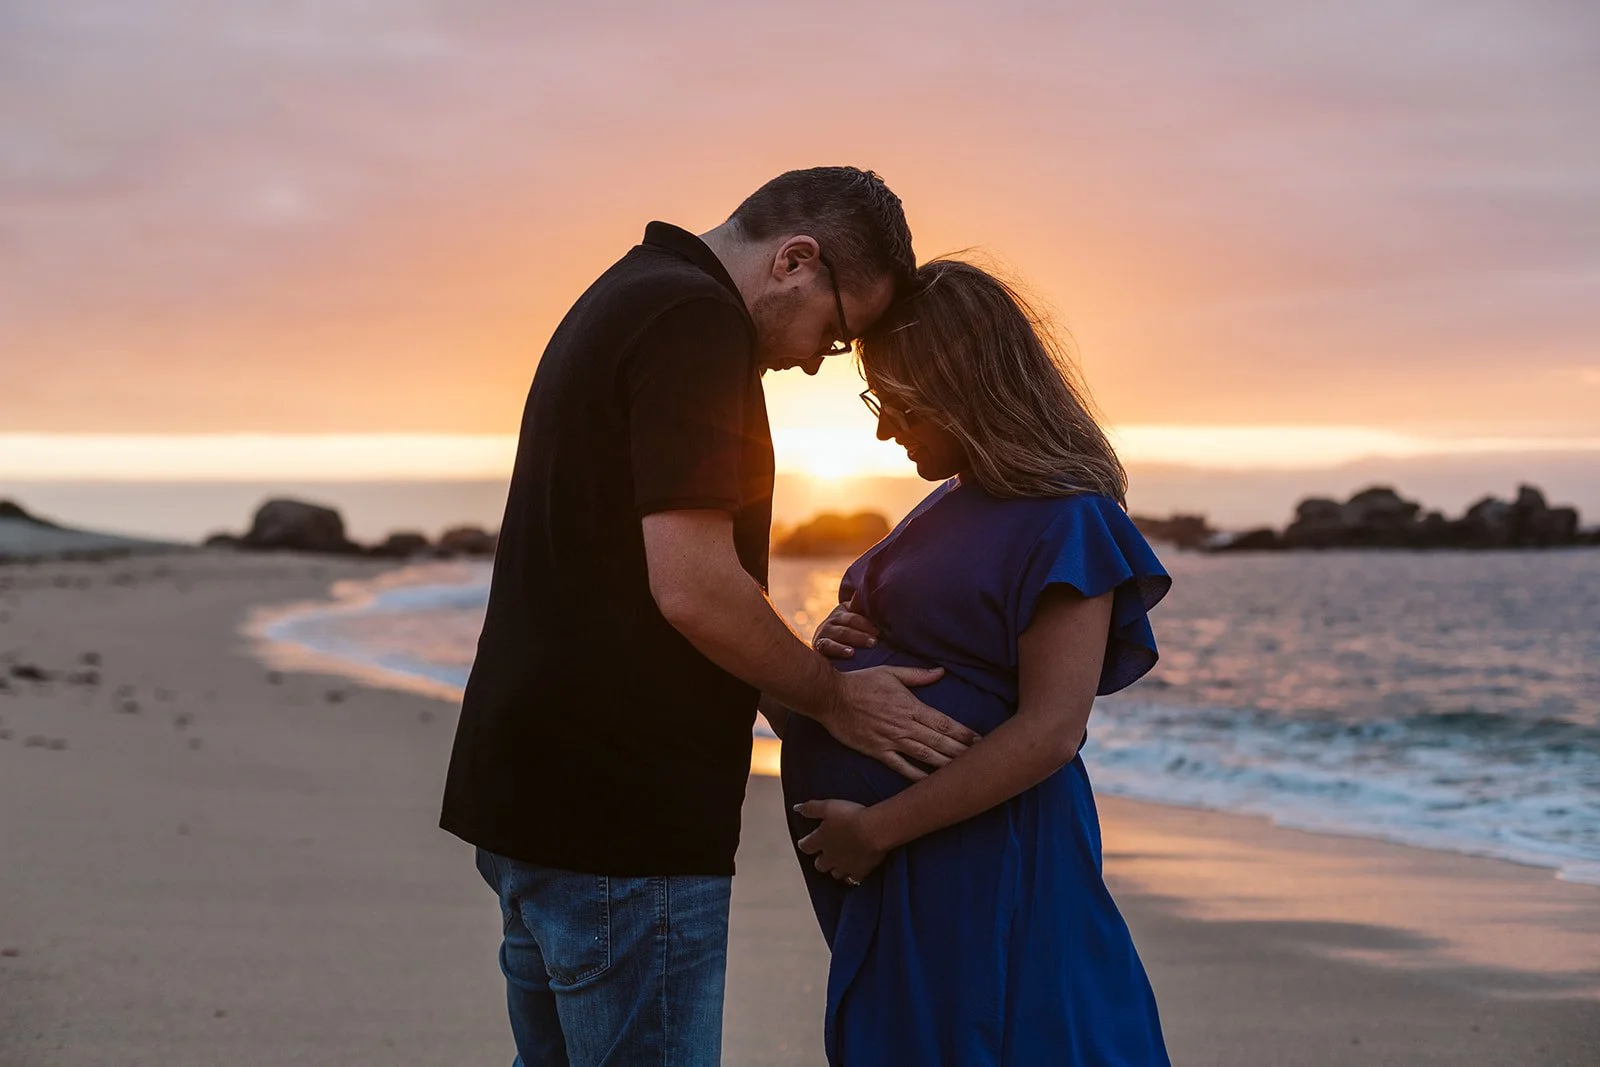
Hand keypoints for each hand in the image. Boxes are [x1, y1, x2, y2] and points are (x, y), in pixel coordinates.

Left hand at [794, 799, 886, 884]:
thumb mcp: (828, 806)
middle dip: (820, 859)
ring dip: (835, 868)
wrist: (874, 830)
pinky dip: (851, 876)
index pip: (806, 846)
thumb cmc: (851, 816)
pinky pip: (852, 879)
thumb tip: (796, 808)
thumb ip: (811, 808)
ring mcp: (844, 866)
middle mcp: (830, 857)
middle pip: (820, 864)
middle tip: (823, 854)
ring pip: (835, 873)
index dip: (805, 844)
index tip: (805, 842)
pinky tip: (853, 872)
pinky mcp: (859, 872)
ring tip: (838, 863)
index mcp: (821, 840)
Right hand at [812, 597, 879, 659]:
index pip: (857, 605)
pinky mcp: (819, 645)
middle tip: (879, 634)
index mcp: (843, 610)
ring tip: (871, 643)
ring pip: (842, 632)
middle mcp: (833, 618)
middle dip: (866, 627)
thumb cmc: (847, 637)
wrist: (822, 652)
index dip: (868, 608)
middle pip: (851, 620)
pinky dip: (839, 649)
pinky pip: (828, 645)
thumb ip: (864, 613)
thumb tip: (878, 594)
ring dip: (858, 638)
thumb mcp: (855, 622)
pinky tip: (851, 653)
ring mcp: (825, 631)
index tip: (882, 611)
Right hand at [824, 665, 978, 780]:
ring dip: (946, 764)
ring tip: (964, 773)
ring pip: (925, 755)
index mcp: (911, 706)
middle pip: (939, 741)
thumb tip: (940, 671)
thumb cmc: (861, 682)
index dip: (963, 732)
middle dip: (961, 751)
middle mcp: (904, 725)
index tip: (980, 740)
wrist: (832, 697)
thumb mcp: (891, 673)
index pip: (943, 721)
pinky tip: (931, 783)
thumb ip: (917, 675)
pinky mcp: (878, 751)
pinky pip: (901, 767)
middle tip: (981, 760)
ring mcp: (891, 740)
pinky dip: (917, 776)